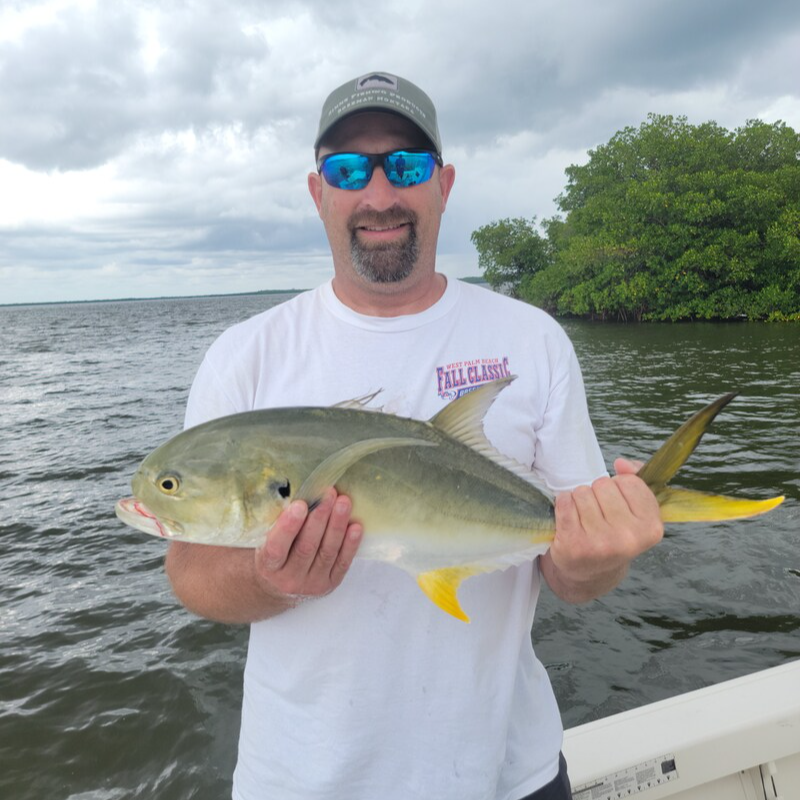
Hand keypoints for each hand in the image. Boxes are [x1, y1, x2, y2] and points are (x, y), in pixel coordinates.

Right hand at [254, 488, 362, 604]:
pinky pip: (342, 563)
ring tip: (344, 502)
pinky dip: (350, 544)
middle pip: (306, 547)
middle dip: (319, 518)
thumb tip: (301, 493)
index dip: (288, 526)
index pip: (276, 547)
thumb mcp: (267, 541)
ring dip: (337, 525)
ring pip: (327, 552)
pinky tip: (355, 526)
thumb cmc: (276, 554)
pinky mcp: (330, 584)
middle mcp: (289, 579)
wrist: (281, 586)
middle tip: (328, 494)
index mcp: (268, 567)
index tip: (300, 505)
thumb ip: (279, 524)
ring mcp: (312, 584)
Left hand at [541, 458, 662, 602]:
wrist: (590, 574)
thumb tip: (621, 463)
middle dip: (597, 493)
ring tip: (584, 519)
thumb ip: (636, 480)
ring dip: (579, 500)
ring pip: (582, 492)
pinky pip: (564, 502)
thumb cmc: (613, 536)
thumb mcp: (635, 513)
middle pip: (603, 485)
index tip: (616, 505)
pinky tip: (569, 519)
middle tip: (598, 514)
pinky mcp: (574, 544)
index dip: (618, 487)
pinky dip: (563, 504)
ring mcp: (600, 543)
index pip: (629, 482)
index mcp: (651, 528)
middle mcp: (628, 538)